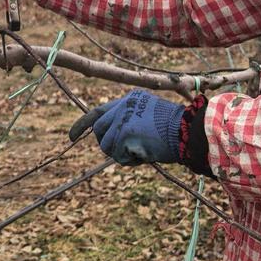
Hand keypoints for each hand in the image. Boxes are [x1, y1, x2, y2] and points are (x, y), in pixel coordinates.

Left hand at [68, 90, 183, 165]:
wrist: (189, 133)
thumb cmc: (175, 130)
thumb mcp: (149, 117)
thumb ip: (128, 122)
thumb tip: (110, 141)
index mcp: (129, 99)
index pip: (98, 111)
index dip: (82, 125)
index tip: (71, 136)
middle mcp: (123, 106)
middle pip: (99, 131)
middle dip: (108, 144)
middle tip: (126, 151)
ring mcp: (122, 119)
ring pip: (106, 146)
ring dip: (122, 154)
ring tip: (142, 151)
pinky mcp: (124, 134)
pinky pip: (118, 156)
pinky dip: (130, 161)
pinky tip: (145, 154)